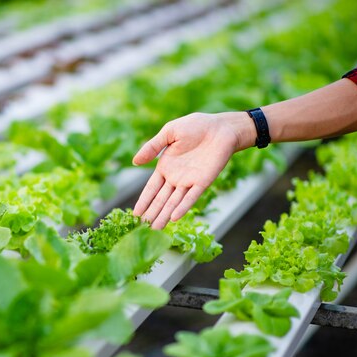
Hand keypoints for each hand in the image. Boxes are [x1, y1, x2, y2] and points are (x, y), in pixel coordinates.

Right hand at [132, 112, 254, 228]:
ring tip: (155, 229)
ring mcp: (189, 181)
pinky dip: (182, 207)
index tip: (136, 214)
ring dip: (164, 215)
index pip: (151, 188)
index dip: (144, 201)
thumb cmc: (195, 126)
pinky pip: (191, 197)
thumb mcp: (169, 133)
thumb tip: (135, 162)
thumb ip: (152, 147)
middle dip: (152, 213)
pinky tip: (174, 218)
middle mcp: (176, 177)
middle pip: (161, 199)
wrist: (220, 127)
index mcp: (166, 166)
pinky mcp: (203, 181)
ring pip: (174, 202)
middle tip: (143, 228)